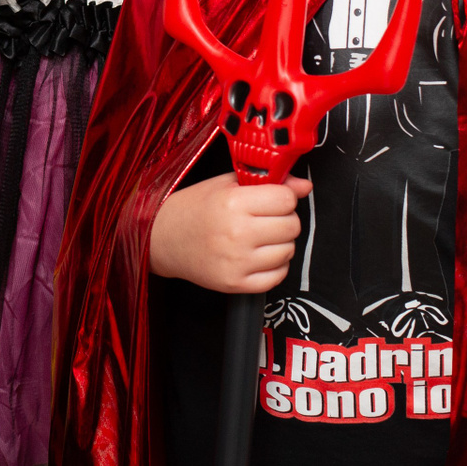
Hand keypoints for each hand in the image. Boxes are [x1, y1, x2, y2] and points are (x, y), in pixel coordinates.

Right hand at [149, 171, 313, 293]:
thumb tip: (304, 186)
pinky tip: (256, 255)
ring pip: (288, 251)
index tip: (271, 198)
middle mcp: (237, 233)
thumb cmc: (193, 209)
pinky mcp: (236, 284)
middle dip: (283, 219)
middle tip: (264, 217)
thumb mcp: (225, 185)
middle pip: (292, 225)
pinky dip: (274, 266)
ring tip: (257, 237)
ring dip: (279, 243)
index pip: (286, 199)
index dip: (283, 197)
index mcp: (233, 203)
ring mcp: (237, 262)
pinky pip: (278, 275)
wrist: (162, 238)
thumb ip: (266, 182)